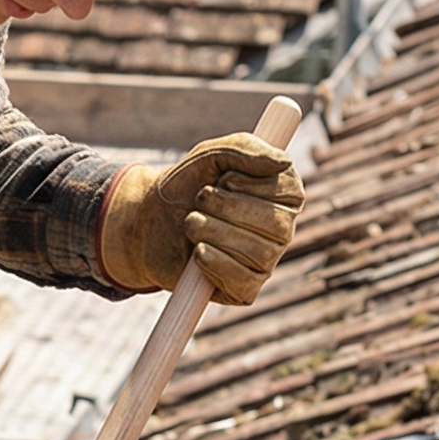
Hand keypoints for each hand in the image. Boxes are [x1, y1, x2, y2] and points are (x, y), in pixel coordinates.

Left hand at [100, 132, 304, 305]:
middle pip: (277, 226)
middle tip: (199, 200)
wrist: (148, 220)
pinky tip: (197, 252)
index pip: (290, 193)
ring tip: (191, 223)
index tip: (224, 179)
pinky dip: (215, 263)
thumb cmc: (187, 185)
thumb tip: (283, 161)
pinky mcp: (244, 289)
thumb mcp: (212, 154)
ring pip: (260, 254)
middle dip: (229, 209)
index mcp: (283, 196)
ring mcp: (265, 262)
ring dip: (214, 232)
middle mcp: (281, 230)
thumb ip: (247, 150)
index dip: (253, 185)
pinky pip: (243, 281)